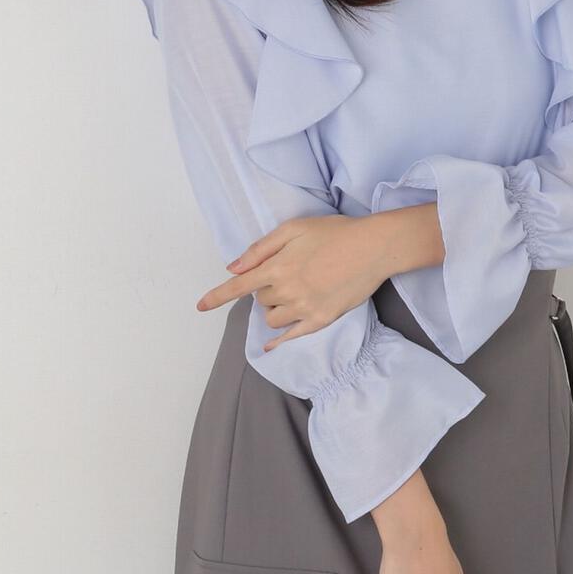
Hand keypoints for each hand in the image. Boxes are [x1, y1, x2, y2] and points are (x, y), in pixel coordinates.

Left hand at [195, 214, 385, 350]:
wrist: (373, 248)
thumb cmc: (334, 232)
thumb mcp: (293, 229)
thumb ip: (261, 249)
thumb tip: (233, 267)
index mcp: (277, 266)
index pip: (238, 286)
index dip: (216, 297)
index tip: (200, 306)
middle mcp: (287, 291)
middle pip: (260, 300)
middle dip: (264, 290)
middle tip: (285, 274)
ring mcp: (304, 308)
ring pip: (273, 319)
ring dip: (274, 309)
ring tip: (292, 293)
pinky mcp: (321, 320)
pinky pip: (291, 336)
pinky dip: (278, 340)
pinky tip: (271, 344)